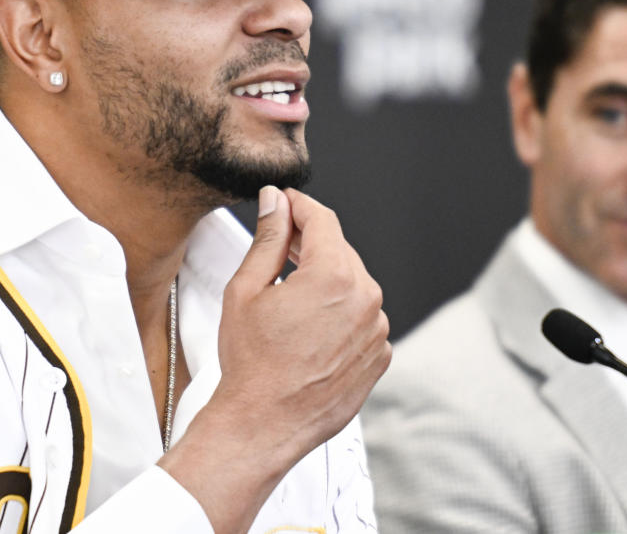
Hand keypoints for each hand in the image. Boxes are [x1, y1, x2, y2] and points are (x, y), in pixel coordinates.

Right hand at [217, 186, 390, 453]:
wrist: (264, 424)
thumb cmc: (252, 363)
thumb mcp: (247, 289)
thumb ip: (268, 237)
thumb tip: (275, 202)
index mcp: (334, 276)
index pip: (322, 219)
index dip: (299, 205)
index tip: (285, 202)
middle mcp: (366, 299)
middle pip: (340, 250)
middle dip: (311, 242)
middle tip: (281, 242)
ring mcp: (377, 330)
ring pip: (353, 285)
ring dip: (327, 280)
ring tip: (291, 295)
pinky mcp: (379, 355)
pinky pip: (363, 318)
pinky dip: (341, 314)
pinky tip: (310, 327)